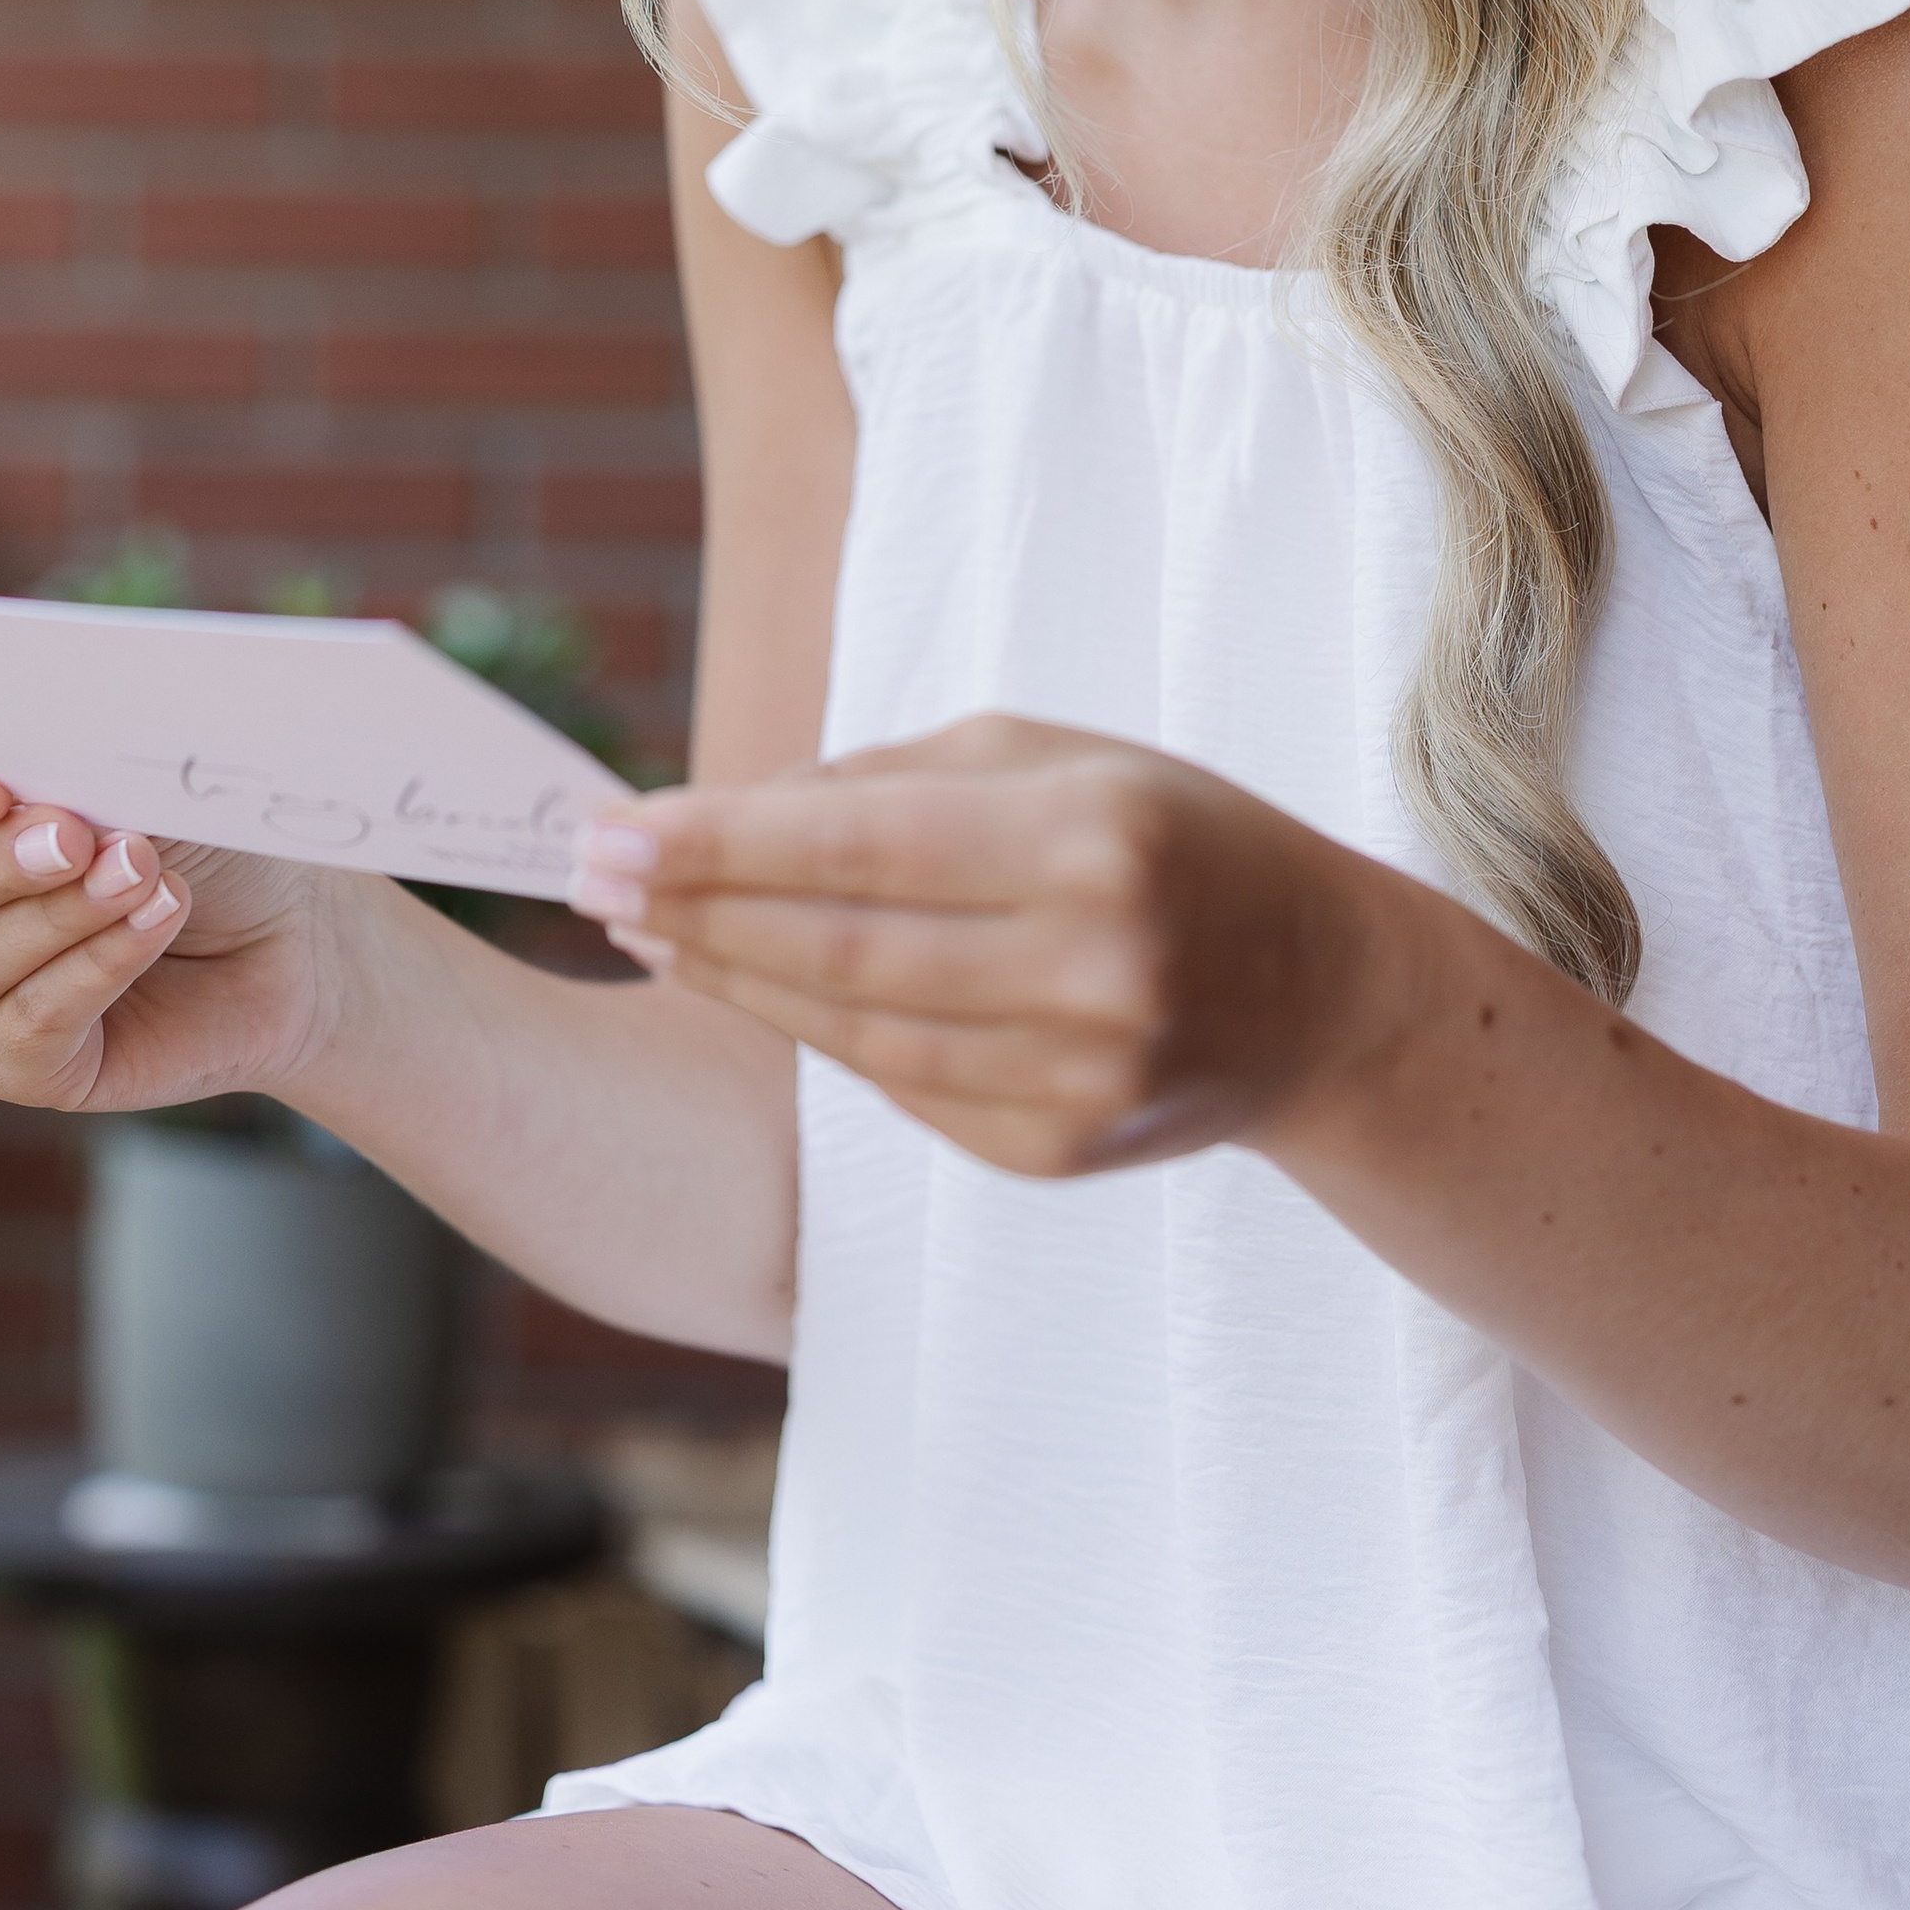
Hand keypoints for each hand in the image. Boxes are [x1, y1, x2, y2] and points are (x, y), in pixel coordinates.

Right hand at [0, 739, 345, 1118]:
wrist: (285, 935)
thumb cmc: (200, 843)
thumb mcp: (145, 788)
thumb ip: (85, 774)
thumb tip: (53, 767)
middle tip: (75, 835)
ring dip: (64, 913)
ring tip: (142, 873)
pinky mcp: (18, 1066)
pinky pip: (28, 1025)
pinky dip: (96, 967)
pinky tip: (155, 921)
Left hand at [568, 713, 1396, 1178]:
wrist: (1319, 994)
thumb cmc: (1170, 837)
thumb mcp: (1057, 757)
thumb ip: (895, 780)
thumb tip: (728, 818)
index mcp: (1092, 839)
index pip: (861, 846)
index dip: (721, 842)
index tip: (612, 824)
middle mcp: (1089, 966)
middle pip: (837, 947)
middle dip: (695, 910)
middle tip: (590, 875)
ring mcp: (1074, 1076)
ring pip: (850, 1030)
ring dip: (726, 979)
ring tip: (642, 931)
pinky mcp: (1054, 1152)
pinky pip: (896, 1086)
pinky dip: (811, 1034)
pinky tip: (742, 987)